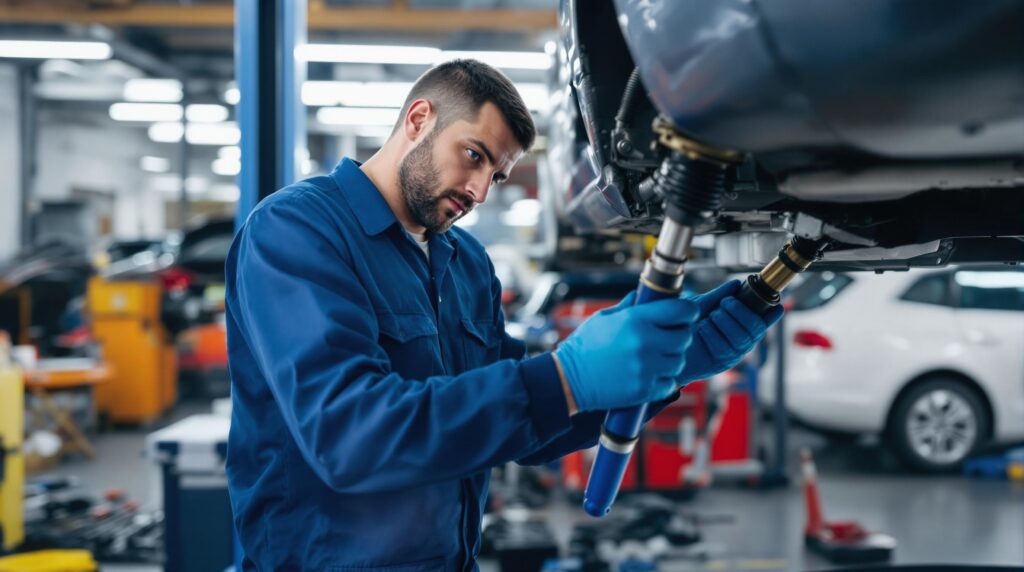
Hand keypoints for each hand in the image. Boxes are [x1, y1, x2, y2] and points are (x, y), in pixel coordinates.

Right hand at [554, 290, 699, 412]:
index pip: (681, 311)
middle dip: (680, 335)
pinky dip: (665, 380)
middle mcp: (644, 343)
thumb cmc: (585, 346)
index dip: (688, 311)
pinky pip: (670, 383)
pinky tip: (651, 374)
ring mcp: (646, 368)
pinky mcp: (644, 389)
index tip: (686, 314)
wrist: (569, 378)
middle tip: (669, 337)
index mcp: (635, 320)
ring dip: (673, 358)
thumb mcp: (605, 317)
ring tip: (657, 357)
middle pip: (685, 337)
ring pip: (679, 361)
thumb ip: (630, 306)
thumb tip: (648, 296)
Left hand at [678, 280, 783, 383]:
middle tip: (724, 303)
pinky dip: (713, 335)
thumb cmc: (683, 325)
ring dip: (726, 322)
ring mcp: (732, 354)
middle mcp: (740, 340)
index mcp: (738, 325)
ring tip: (711, 316)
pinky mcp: (720, 364)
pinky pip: (725, 349)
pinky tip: (702, 329)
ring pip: (742, 339)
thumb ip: (719, 295)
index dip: (772, 315)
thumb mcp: (700, 305)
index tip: (776, 306)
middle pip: (755, 329)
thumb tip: (736, 284)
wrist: (664, 344)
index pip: (762, 321)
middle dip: (741, 312)